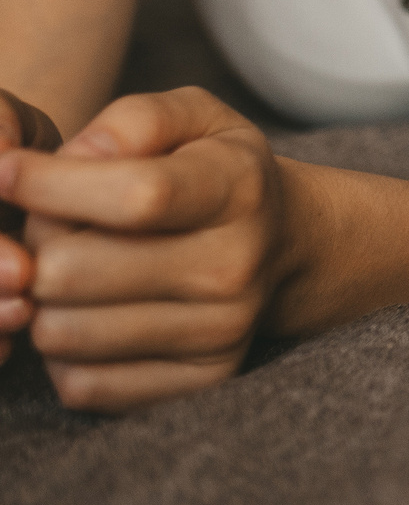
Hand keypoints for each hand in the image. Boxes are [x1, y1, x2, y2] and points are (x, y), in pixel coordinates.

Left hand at [0, 87, 297, 412]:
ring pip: (63, 333)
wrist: (284, 243)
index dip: (49, 184)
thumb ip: (137, 120)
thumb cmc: (217, 170)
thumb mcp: (196, 118)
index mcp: (238, 189)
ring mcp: (220, 332)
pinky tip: (88, 313)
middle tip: (50, 225)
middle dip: (35, 243)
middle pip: (74, 272)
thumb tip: (78, 157)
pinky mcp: (199, 382)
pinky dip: (64, 353)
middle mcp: (235, 266)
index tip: (8, 171)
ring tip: (69, 269)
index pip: (134, 196)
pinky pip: (82, 386)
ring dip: (40, 301)